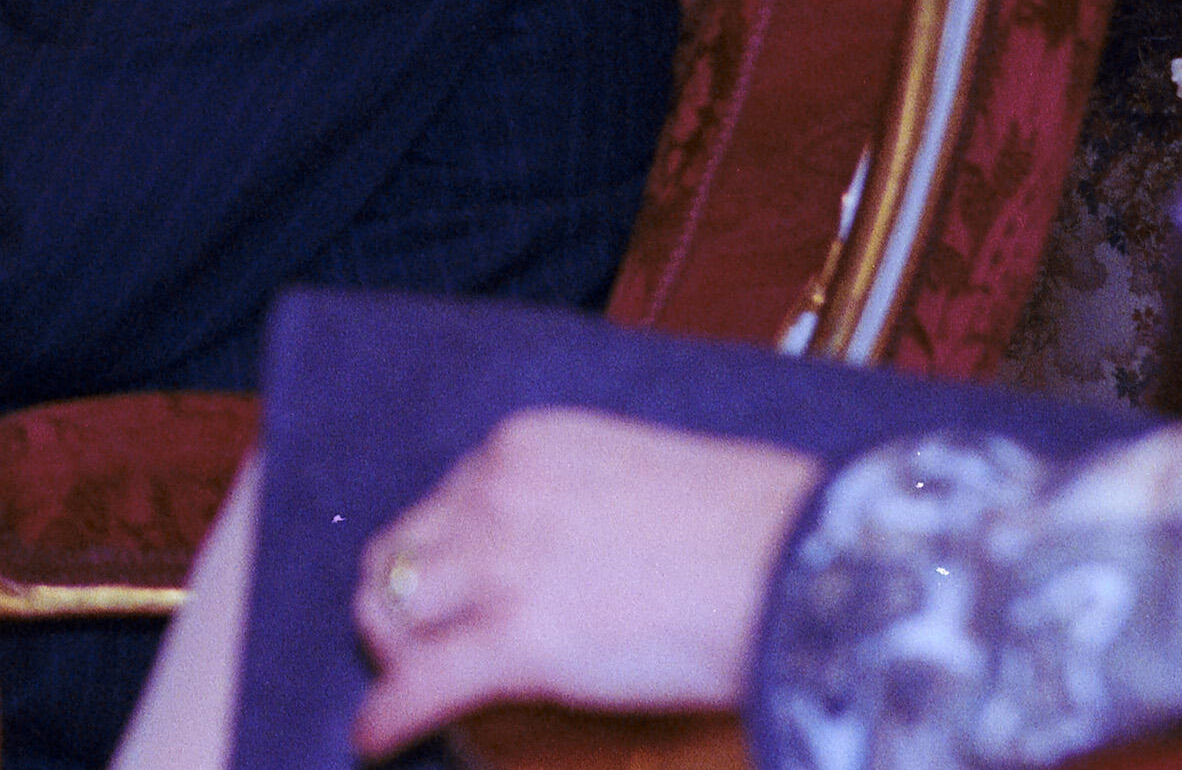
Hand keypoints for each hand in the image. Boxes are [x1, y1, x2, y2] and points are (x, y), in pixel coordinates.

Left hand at [350, 409, 823, 753]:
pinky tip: (376, 736)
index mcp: (525, 446)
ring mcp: (503, 565)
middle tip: (417, 644)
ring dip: (397, 654)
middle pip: (404, 554)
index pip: (443, 502)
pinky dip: (390, 713)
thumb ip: (581, 504)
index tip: (453, 591)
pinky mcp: (521, 640)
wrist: (805, 563)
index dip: (442, 557)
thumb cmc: (759, 528)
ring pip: (399, 612)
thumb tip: (568, 559)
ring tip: (410, 686)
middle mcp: (496, 493)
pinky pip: (424, 680)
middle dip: (403, 604)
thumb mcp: (642, 480)